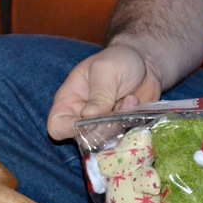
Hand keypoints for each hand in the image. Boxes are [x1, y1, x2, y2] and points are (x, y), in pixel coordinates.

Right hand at [47, 44, 161, 140]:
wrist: (145, 63)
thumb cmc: (117, 61)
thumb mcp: (105, 70)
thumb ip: (99, 93)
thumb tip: (88, 115)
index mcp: (68, 102)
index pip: (56, 127)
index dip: (68, 129)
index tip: (89, 119)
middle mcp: (81, 119)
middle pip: (83, 138)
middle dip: (102, 128)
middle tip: (115, 109)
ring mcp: (102, 127)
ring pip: (105, 141)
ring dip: (119, 124)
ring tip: (129, 100)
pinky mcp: (120, 131)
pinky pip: (124, 139)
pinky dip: (132, 125)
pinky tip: (135, 103)